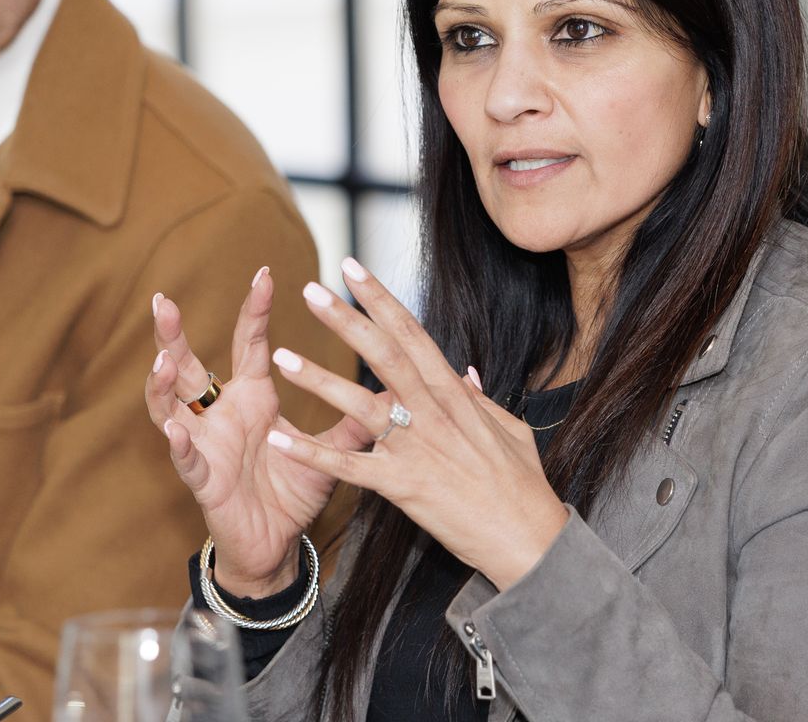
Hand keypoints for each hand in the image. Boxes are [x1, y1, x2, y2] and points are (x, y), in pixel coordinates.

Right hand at [144, 268, 378, 595]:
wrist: (277, 546)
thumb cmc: (294, 493)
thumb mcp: (330, 451)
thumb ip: (355, 419)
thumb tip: (393, 387)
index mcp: (253, 398)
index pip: (251, 344)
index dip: (256, 310)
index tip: (264, 272)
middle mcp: (222, 415)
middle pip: (189, 366)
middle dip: (172, 335)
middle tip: (162, 301)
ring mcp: (206, 445)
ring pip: (169, 408)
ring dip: (162, 384)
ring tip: (161, 360)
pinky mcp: (203, 480)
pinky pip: (185, 460)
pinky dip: (178, 445)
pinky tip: (173, 430)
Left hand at [264, 258, 570, 590]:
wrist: (527, 537)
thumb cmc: (522, 485)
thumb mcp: (509, 428)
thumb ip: (480, 397)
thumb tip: (464, 370)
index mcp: (456, 393)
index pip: (412, 333)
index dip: (381, 299)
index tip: (353, 269)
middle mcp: (434, 412)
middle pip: (383, 355)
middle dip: (346, 320)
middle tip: (310, 290)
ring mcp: (417, 447)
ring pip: (360, 404)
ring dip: (319, 378)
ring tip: (281, 355)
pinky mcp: (403, 485)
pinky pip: (349, 466)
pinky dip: (313, 452)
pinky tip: (280, 437)